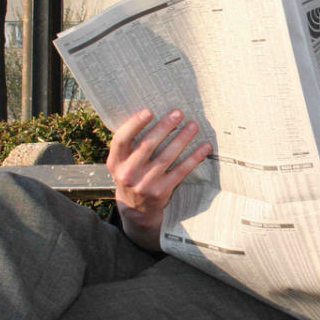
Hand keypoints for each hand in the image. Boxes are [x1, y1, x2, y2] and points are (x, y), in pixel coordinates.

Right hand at [107, 108, 211, 249]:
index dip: (134, 125)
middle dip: (164, 127)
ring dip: (182, 139)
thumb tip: (151, 114)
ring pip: (166, 157)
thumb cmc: (131, 174)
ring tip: (193, 126)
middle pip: (147, 146)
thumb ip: (130, 144)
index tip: (149, 111)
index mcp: (115, 162)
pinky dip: (193, 158)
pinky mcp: (161, 192)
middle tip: (178, 113)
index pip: (121, 140)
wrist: (135, 208)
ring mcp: (144, 184)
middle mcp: (127, 173)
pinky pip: (180, 171)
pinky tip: (204, 147)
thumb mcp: (122, 162)